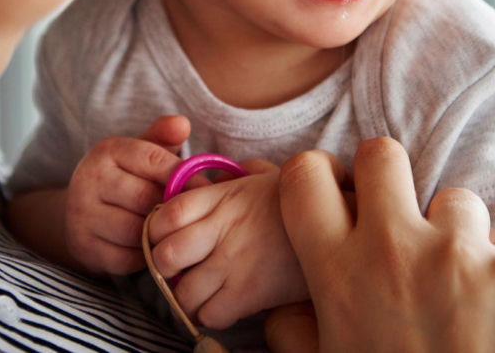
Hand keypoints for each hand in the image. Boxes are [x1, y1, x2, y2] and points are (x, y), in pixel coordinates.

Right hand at [64, 115, 189, 274]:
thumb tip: (183, 124)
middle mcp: (88, 179)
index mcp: (107, 150)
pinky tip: (153, 247)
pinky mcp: (83, 246)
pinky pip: (125, 258)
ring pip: (135, 230)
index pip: (153, 159)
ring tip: (172, 231)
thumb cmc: (127, 176)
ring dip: (158, 233)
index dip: (182, 175)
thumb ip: (163, 137)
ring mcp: (82, 214)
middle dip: (171, 207)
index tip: (204, 188)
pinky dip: (144, 256)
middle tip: (191, 215)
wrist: (84, 210)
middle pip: (145, 197)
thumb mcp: (142, 151)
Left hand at [147, 159, 308, 328]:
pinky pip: (210, 314)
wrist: (338, 222)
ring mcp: (235, 263)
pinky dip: (210, 314)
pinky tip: (222, 303)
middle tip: (179, 268)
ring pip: (183, 292)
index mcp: (222, 198)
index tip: (166, 236)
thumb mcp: (260, 178)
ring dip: (187, 296)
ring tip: (201, 290)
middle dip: (165, 266)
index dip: (156, 230)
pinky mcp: (250, 293)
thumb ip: (228, 178)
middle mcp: (222, 230)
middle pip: (165, 256)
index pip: (165, 215)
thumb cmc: (297, 202)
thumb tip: (207, 178)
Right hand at [265, 138, 494, 352]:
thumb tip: (279, 308)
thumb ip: (297, 331)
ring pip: (454, 199)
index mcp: (338, 274)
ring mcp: (457, 252)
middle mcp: (391, 249)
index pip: (305, 175)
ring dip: (459, 233)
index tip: (336, 192)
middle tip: (402, 213)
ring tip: (464, 288)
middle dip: (389, 175)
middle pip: (381, 154)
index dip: (318, 175)